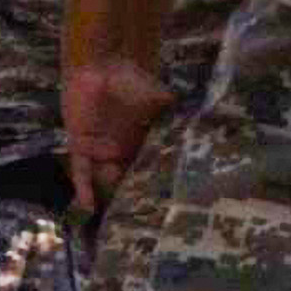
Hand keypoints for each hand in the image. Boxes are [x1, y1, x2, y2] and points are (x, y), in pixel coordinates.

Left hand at [67, 48, 176, 214]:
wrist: (101, 66)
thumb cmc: (133, 81)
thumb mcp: (160, 100)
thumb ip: (177, 114)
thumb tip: (210, 122)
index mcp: (142, 142)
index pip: (147, 169)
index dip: (152, 186)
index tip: (162, 206)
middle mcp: (121, 151)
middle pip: (125, 181)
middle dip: (129, 199)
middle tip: (138, 224)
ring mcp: (100, 151)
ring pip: (103, 182)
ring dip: (107, 200)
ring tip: (115, 225)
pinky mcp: (80, 147)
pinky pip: (80, 173)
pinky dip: (82, 189)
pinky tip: (87, 208)